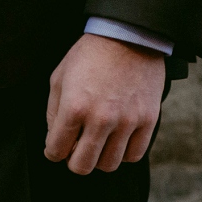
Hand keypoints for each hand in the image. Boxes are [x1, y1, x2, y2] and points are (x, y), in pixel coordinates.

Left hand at [43, 34, 164, 174]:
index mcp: (74, 108)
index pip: (56, 151)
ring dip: (99, 158)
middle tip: (76, 148)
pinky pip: (134, 155)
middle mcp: (101, 118)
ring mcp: (127, 121)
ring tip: (98, 142)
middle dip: (74, 160)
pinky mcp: (148, 119)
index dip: (53, 151)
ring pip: (108, 165)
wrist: (129, 35)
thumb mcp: (59, 78)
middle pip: (82, 166)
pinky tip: (117, 140)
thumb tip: (55, 140)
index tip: (58, 145)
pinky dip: (123, 153)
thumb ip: (53, 114)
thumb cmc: (90, 55)